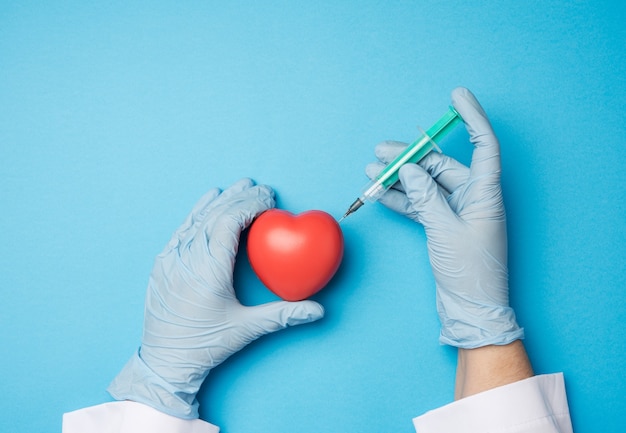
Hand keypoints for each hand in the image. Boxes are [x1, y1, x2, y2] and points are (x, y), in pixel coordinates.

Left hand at [108, 178, 323, 418]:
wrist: (165, 361)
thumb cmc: (206, 345)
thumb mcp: (246, 329)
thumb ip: (282, 315)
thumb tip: (317, 310)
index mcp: (209, 269)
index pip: (230, 221)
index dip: (251, 205)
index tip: (269, 199)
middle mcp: (187, 258)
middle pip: (215, 215)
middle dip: (240, 197)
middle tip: (261, 188)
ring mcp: (171, 259)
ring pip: (197, 219)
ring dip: (219, 201)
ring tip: (238, 187)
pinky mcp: (162, 264)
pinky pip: (181, 230)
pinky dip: (196, 213)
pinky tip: (206, 202)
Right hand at [366, 87, 522, 348]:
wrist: (470, 308)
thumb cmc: (469, 271)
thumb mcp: (444, 229)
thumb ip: (425, 196)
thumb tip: (409, 169)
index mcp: (484, 193)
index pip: (482, 144)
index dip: (471, 118)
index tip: (456, 95)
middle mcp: (472, 197)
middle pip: (440, 165)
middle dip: (409, 157)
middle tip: (380, 152)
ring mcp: (456, 211)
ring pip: (425, 184)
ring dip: (399, 178)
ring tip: (371, 171)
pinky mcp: (442, 225)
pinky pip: (419, 204)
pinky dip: (400, 199)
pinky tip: (379, 193)